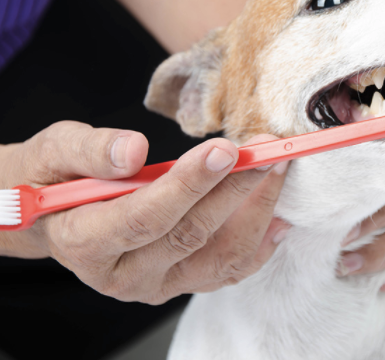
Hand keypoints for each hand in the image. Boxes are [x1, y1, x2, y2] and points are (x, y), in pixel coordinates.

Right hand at [0, 121, 290, 303]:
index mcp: (85, 242)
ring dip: (257, 212)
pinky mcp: (182, 283)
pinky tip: (280, 215)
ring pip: (219, 257)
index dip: (188, 185)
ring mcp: (157, 285)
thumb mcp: (54, 151)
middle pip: (191, 235)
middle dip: (236, 188)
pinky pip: (229, 271)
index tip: (226, 150)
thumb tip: (134, 152)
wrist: (55, 216)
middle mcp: (124, 275)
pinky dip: (260, 244)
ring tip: (278, 169)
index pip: (145, 218)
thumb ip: (87, 151)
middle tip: (267, 150)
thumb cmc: (55, 178)